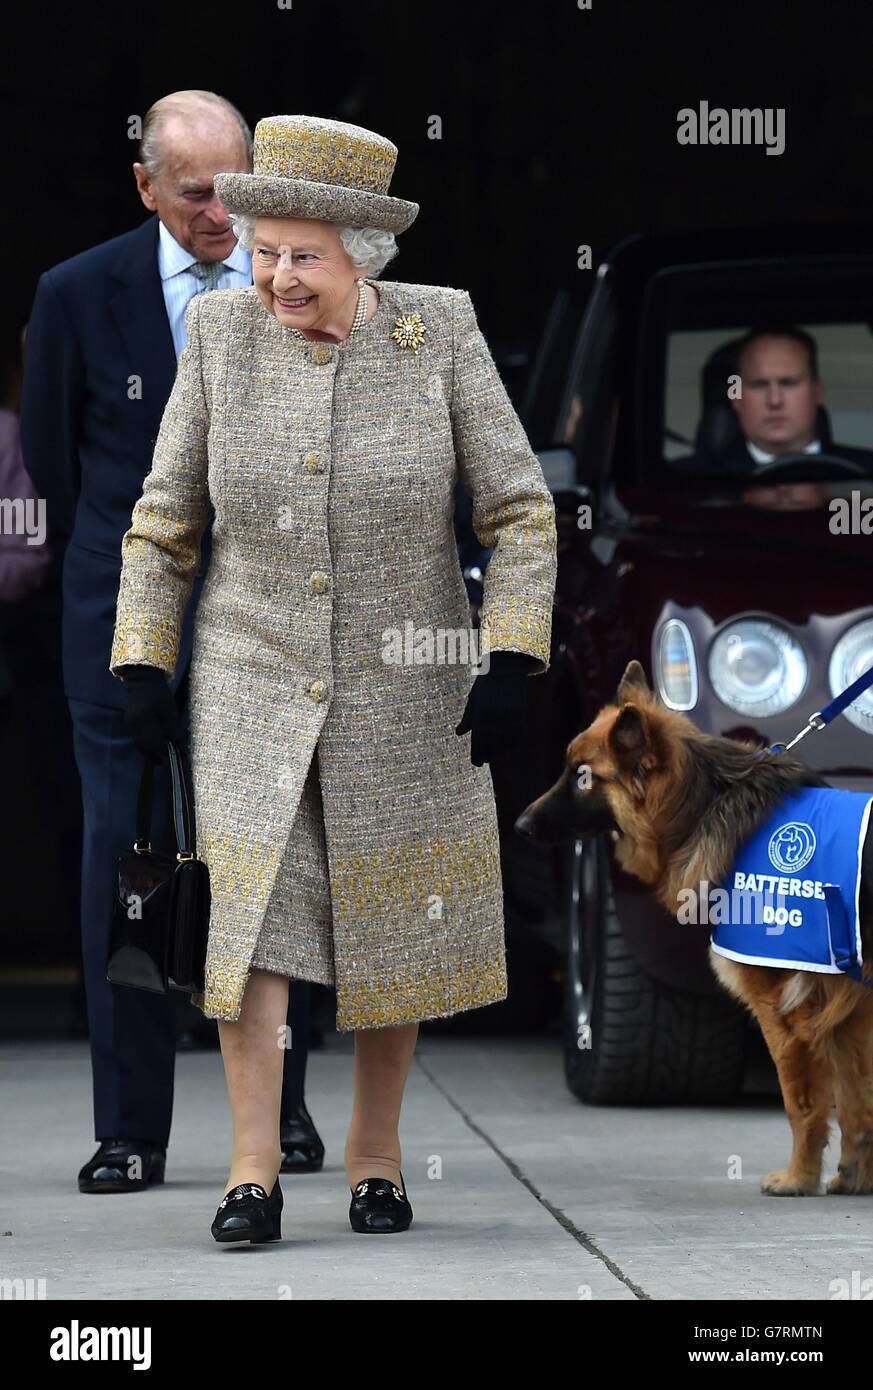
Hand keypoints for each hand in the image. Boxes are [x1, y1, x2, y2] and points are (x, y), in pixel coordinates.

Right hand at [121, 665, 185, 763]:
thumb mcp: (169, 710)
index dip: (167, 752)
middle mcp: (133, 727)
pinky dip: (146, 746)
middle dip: (159, 754)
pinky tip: (153, 748)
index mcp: (143, 722)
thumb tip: (180, 745)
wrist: (142, 680)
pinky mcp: (130, 724)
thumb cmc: (158, 693)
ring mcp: (130, 726)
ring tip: (162, 759)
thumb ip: (174, 729)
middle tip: (170, 761)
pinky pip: (137, 740)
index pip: (156, 744)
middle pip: (147, 747)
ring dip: (151, 753)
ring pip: (140, 746)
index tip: (177, 757)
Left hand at [455, 650, 534, 766]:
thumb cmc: (486, 684)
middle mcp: (493, 718)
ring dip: (500, 752)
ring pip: (505, 744)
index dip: (477, 756)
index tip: (477, 763)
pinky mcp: (520, 714)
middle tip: (483, 761)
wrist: (507, 667)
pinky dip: (513, 744)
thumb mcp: (474, 699)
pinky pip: (517, 736)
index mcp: (479, 714)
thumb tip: (459, 734)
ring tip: (495, 755)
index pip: (477, 743)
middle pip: (490, 747)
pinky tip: (508, 747)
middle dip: (487, 756)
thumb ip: (467, 717)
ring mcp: (508, 717)